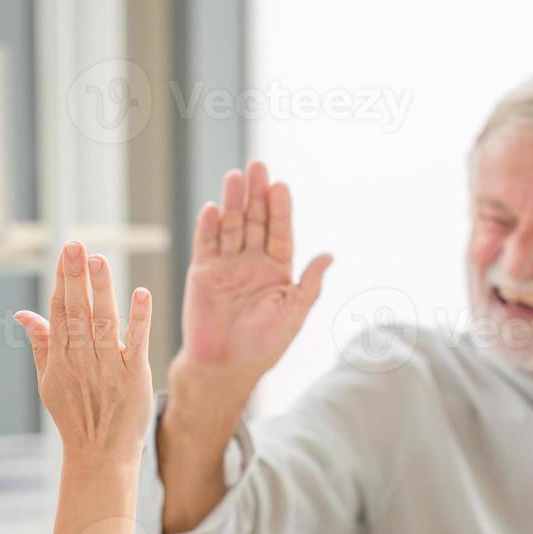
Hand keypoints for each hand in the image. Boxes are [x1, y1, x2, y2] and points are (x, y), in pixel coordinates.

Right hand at [14, 242, 152, 463]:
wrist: (100, 455)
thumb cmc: (75, 416)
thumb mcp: (48, 381)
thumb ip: (40, 344)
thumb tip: (22, 313)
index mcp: (61, 357)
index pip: (59, 311)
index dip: (62, 280)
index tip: (66, 252)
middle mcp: (82, 359)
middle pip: (77, 311)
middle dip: (76, 277)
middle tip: (76, 245)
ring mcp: (109, 367)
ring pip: (104, 322)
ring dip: (102, 291)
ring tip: (99, 260)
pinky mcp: (134, 376)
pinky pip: (137, 342)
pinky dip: (139, 319)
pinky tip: (141, 294)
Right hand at [177, 160, 332, 390]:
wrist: (225, 367)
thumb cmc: (263, 345)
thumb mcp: (294, 314)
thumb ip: (310, 284)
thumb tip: (329, 256)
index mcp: (277, 270)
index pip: (279, 232)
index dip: (280, 210)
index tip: (281, 188)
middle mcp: (252, 262)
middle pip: (255, 221)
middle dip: (256, 195)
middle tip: (257, 167)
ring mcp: (227, 265)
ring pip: (231, 226)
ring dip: (233, 202)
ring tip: (235, 177)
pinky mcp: (203, 272)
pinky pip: (206, 244)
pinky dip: (208, 226)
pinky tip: (213, 208)